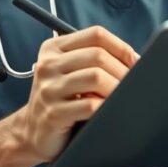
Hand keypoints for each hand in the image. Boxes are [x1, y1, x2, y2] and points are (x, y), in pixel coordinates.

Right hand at [11, 26, 139, 164]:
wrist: (32, 132)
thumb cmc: (60, 99)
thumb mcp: (69, 71)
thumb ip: (92, 60)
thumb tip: (134, 60)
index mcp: (53, 48)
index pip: (95, 35)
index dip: (121, 47)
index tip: (135, 62)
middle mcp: (48, 64)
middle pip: (98, 55)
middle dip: (123, 70)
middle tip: (133, 84)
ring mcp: (49, 89)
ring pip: (96, 77)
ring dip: (117, 88)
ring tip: (122, 97)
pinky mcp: (54, 113)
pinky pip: (90, 105)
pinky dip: (106, 106)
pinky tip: (108, 110)